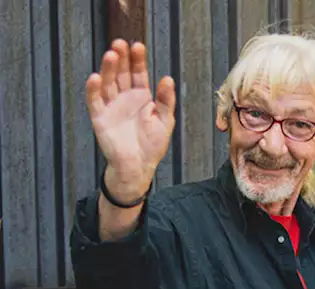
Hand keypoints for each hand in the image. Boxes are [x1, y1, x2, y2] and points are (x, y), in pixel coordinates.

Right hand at [86, 40, 175, 197]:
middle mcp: (124, 98)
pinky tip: (95, 77)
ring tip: (112, 55)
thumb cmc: (152, 144)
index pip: (138, 74)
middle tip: (121, 43)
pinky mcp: (100, 117)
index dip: (137, 60)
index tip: (138, 45)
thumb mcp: (165, 120)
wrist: (139, 166)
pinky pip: (95, 101)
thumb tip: (167, 79)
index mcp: (141, 97)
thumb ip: (166, 100)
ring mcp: (111, 106)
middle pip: (121, 74)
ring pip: (108, 83)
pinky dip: (93, 89)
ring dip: (109, 69)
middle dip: (122, 59)